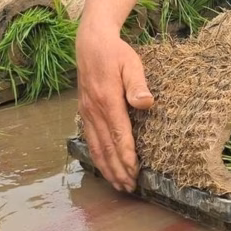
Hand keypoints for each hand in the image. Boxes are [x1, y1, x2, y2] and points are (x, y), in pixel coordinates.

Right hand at [76, 21, 153, 192]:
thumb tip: (146, 103)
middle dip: (117, 169)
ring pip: (96, 147)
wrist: (91, 44)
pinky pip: (90, 139)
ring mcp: (87, 113)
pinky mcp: (84, 112)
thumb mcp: (132, 63)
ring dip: (106, 168)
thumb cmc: (116, 53)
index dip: (126, 155)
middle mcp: (94, 111)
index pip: (119, 134)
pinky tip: (104, 166)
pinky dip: (98, 157)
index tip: (134, 171)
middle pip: (106, 147)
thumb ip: (137, 84)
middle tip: (129, 187)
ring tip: (118, 184)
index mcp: (108, 100)